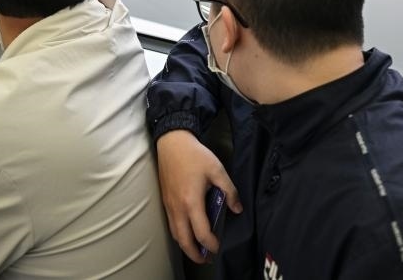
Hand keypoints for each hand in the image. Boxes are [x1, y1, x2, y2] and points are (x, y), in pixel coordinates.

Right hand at [155, 129, 241, 263]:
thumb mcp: (217, 170)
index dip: (210, 244)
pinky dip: (179, 235)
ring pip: (175, 234)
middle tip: (206, 259)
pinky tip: (187, 233)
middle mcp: (178, 208)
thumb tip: (237, 209)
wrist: (172, 143)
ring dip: (185, 246)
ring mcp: (169, 205)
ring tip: (197, 250)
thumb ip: (230, 191)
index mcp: (191, 202)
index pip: (200, 232)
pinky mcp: (165, 201)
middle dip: (195, 254)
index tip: (218, 247)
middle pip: (184, 240)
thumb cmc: (195, 155)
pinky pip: (171, 225)